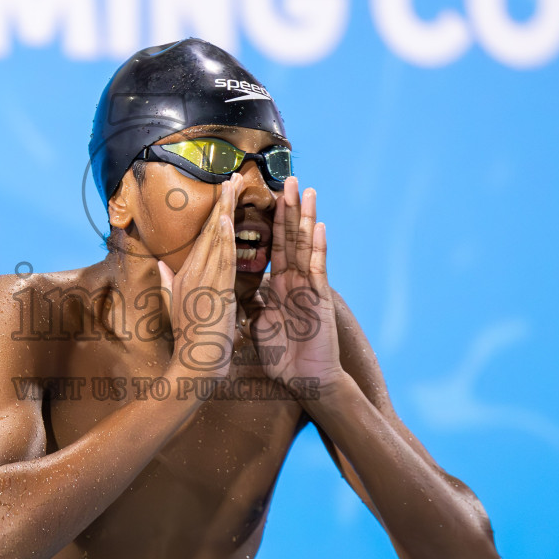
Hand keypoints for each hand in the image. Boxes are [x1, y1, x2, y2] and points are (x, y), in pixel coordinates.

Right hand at [156, 174, 240, 379]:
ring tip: (235, 185)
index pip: (204, 236)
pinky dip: (223, 238)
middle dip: (223, 201)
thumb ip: (169, 281)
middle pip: (209, 229)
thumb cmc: (191, 337)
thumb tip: (159, 263)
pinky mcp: (214, 290)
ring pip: (216, 238)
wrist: (195, 362)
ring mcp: (203, 280)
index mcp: (186, 273)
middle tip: (235, 175)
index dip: (215, 211)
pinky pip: (220, 258)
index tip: (225, 190)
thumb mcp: (177, 304)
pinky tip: (227, 219)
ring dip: (225, 210)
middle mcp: (193, 272)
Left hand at [249, 177, 342, 388]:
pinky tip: (319, 226)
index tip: (266, 196)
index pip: (273, 246)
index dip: (271, 222)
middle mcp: (294, 281)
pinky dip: (319, 247)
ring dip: (306, 217)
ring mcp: (308, 287)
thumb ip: (252, 303)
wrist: (305, 381)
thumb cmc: (284, 355)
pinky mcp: (319, 299)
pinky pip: (318, 269)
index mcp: (278, 285)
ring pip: (306, 246)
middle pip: (291, 237)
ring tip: (307, 190)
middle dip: (290, 209)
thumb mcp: (259, 324)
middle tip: (289, 178)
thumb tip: (238, 288)